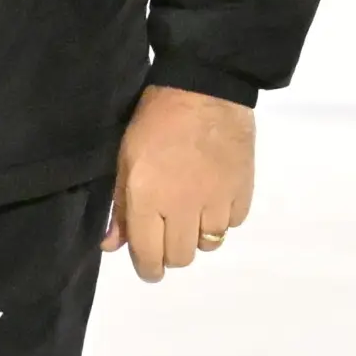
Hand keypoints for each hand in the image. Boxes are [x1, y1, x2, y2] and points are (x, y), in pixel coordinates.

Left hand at [102, 85, 254, 283]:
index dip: (148, 268)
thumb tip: (112, 246)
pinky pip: (233, 223)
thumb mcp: (126, 158)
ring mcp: (217, 201)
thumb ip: (121, 206)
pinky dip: (223, 217)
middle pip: (181, 257)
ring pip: (209, 244)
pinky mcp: (243, 191)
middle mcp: (183, 208)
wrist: (204, 87)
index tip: (149, 266)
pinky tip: (215, 195)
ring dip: (199, 234)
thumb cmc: (155, 119)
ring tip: (194, 210)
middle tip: (170, 232)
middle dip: (171, 252)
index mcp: (149, 200)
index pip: (150, 257)